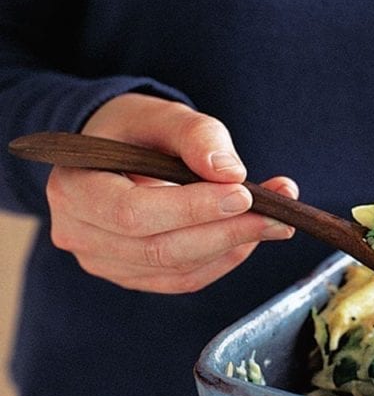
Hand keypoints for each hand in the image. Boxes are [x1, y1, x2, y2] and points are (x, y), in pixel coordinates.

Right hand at [46, 93, 297, 291]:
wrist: (117, 151)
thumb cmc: (137, 130)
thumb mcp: (164, 116)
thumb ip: (197, 135)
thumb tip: (229, 173)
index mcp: (73, 189)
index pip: (133, 213)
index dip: (192, 208)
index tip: (244, 193)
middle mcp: (78, 234)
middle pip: (158, 250)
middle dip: (225, 232)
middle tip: (277, 214)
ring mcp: (103, 262)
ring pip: (176, 270)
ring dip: (232, 247)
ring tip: (274, 221)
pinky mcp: (133, 276)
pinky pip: (183, 280)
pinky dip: (222, 260)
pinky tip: (248, 236)